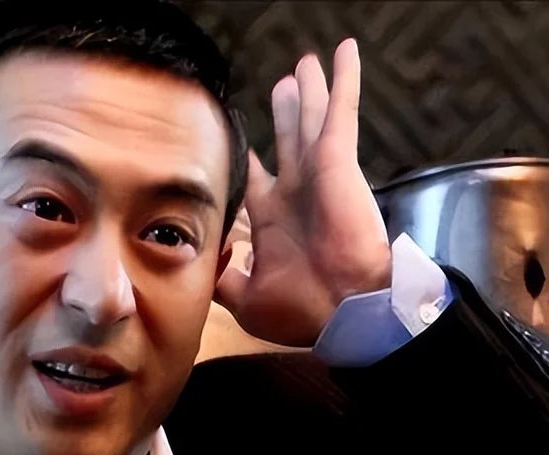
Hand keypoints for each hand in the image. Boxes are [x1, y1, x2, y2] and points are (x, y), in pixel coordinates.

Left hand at [216, 39, 390, 346]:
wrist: (344, 309)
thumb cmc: (303, 308)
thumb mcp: (247, 298)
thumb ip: (223, 278)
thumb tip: (202, 263)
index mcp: (275, 220)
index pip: (258, 180)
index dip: (251, 161)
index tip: (244, 144)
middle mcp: (296, 191)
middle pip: (287, 140)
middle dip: (285, 113)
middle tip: (283, 84)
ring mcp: (318, 173)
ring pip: (311, 119)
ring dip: (310, 91)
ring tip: (305, 63)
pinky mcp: (337, 161)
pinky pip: (340, 112)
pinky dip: (344, 81)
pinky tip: (345, 52)